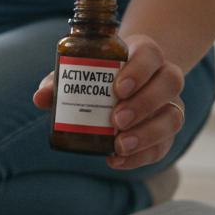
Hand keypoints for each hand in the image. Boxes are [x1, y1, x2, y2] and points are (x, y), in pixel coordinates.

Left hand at [33, 34, 185, 169]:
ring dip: (148, 133)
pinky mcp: (166, 129)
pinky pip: (164, 144)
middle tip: (116, 119)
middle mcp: (163, 75)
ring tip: (119, 145)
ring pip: (174, 116)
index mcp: (144, 53)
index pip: (150, 54)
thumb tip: (40, 98)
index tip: (118, 89)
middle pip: (170, 82)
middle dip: (144, 103)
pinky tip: (118, 160)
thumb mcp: (78, 73)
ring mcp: (170, 103)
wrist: (126, 81)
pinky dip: (142, 155)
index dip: (138, 70)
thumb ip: (59, 82)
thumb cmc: (98, 74)